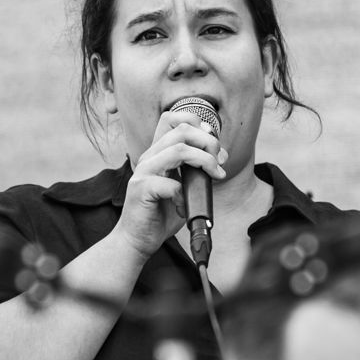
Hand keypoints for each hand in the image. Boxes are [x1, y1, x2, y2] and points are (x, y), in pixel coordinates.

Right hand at [113, 109, 226, 257]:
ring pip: (178, 150)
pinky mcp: (141, 189)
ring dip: (204, 161)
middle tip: (218, 163)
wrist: (138, 239)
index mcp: (157, 152)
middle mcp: (148, 157)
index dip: (197, 124)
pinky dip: (185, 195)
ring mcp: (143, 172)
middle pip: (182, 131)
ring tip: (214, 176)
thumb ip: (197, 170)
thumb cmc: (161, 213)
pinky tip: (185, 207)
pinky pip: (171, 184)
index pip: (172, 119)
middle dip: (208, 142)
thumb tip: (221, 155)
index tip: (213, 143)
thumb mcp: (184, 186)